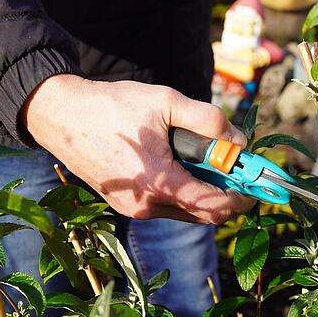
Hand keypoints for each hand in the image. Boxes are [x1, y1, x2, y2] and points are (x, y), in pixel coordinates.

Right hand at [23, 74, 255, 223]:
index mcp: (158, 184)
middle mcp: (146, 206)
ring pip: (185, 211)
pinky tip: (182, 162)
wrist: (60, 115)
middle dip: (227, 193)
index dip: (242, 195)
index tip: (257, 180)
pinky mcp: (125, 204)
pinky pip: (166, 205)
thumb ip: (209, 120)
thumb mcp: (166, 101)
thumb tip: (238, 142)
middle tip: (237, 167)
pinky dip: (184, 190)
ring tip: (208, 158)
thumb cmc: (112, 107)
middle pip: (204, 214)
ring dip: (204, 191)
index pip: (215, 205)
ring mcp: (133, 209)